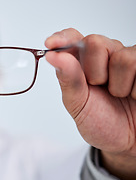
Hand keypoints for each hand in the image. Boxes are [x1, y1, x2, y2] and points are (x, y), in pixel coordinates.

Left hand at [45, 28, 135, 179]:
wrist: (129, 142)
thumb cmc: (101, 122)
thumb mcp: (78, 105)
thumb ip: (68, 80)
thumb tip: (53, 56)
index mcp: (82, 63)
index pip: (72, 39)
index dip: (63, 37)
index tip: (51, 43)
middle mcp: (105, 55)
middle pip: (95, 42)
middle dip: (93, 71)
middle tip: (99, 88)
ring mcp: (128, 58)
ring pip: (122, 57)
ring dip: (118, 84)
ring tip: (119, 95)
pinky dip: (135, 88)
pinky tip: (134, 95)